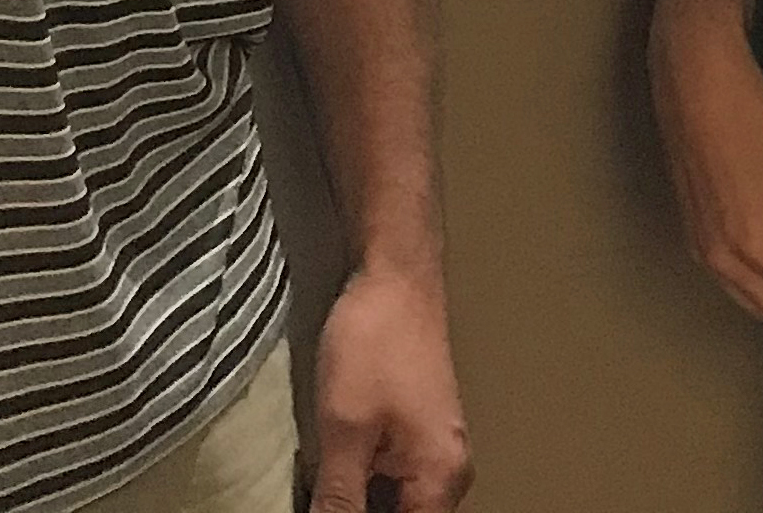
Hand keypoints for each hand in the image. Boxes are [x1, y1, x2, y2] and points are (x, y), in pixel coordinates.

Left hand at [306, 262, 470, 512]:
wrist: (396, 273)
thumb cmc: (375, 344)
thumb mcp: (344, 431)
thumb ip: (338, 501)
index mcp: (440, 482)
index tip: (326, 505)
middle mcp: (447, 474)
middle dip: (353, 512)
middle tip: (315, 493)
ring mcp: (434, 451)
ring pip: (392, 503)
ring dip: (354, 501)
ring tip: (317, 485)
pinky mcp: (417, 432)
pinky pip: (390, 479)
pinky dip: (358, 482)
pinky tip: (326, 470)